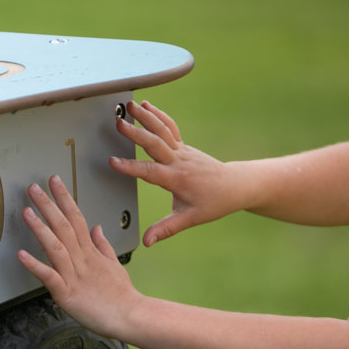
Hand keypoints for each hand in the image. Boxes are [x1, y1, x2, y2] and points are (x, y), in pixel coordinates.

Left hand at [16, 176, 140, 338]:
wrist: (131, 317)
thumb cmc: (121, 295)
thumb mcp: (113, 265)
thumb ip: (102, 245)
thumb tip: (96, 227)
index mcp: (90, 252)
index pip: (76, 218)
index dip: (64, 198)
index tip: (54, 181)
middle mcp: (82, 259)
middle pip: (64, 226)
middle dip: (48, 205)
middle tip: (34, 188)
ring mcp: (74, 275)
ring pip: (55, 246)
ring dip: (40, 228)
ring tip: (27, 212)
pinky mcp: (67, 293)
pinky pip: (49, 277)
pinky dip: (35, 266)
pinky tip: (21, 255)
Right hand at [113, 100, 239, 245]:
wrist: (235, 186)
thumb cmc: (214, 202)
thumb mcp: (189, 219)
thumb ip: (166, 229)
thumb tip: (147, 242)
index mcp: (177, 179)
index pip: (150, 172)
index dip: (131, 167)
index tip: (113, 162)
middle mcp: (179, 161)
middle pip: (155, 143)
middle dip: (136, 133)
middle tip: (118, 124)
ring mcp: (182, 151)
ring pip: (162, 130)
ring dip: (145, 117)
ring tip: (129, 106)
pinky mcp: (183, 146)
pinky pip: (169, 127)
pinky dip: (157, 115)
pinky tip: (145, 106)